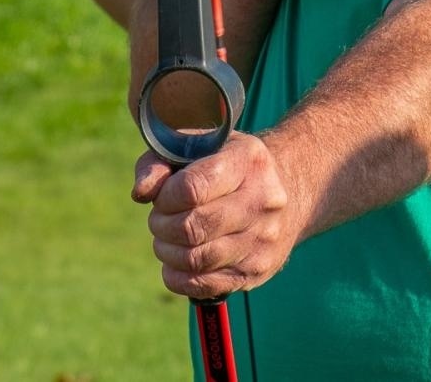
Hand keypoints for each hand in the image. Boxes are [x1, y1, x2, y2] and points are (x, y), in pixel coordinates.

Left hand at [131, 132, 301, 299]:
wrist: (289, 190)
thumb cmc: (229, 165)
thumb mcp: (198, 146)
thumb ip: (159, 162)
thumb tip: (141, 193)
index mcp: (247, 161)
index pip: (191, 189)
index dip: (164, 198)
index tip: (161, 197)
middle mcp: (263, 200)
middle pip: (192, 228)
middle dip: (162, 226)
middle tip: (160, 220)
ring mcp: (264, 239)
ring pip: (195, 260)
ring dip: (167, 252)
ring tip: (167, 239)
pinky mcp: (258, 271)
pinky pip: (204, 285)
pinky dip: (178, 276)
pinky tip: (177, 262)